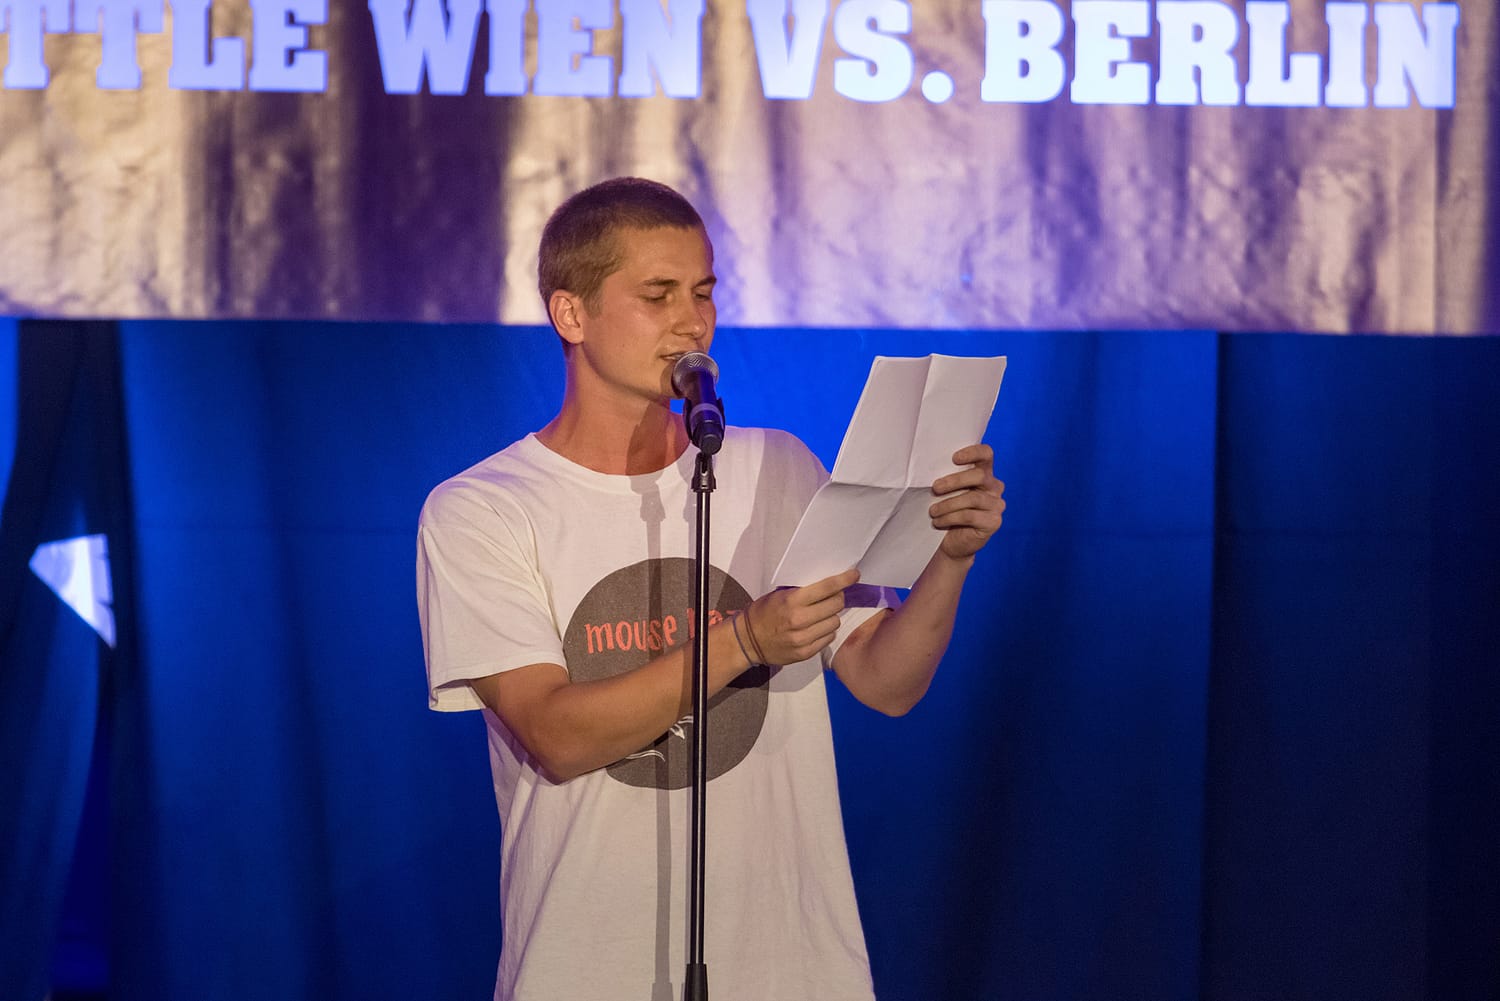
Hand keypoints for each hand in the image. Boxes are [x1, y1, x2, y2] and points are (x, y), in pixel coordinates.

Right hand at [742, 569, 859, 665]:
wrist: (747, 641)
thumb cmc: (763, 613)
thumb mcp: (779, 595)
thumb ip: (803, 592)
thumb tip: (829, 586)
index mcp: (792, 601)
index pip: (827, 588)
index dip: (844, 579)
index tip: (854, 575)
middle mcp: (800, 620)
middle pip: (836, 605)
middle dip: (837, 599)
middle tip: (832, 598)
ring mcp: (803, 638)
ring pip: (835, 622)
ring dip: (831, 617)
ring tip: (821, 615)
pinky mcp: (805, 653)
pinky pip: (828, 638)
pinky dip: (826, 631)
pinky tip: (816, 628)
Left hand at [930, 444, 1005, 560]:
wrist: (951, 542)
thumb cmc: (947, 511)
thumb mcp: (946, 492)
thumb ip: (947, 478)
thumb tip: (929, 468)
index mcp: (984, 473)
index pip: (986, 454)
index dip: (972, 452)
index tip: (954, 458)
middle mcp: (994, 487)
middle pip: (980, 476)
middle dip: (954, 481)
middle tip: (935, 488)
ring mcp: (996, 505)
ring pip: (972, 498)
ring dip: (948, 504)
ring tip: (932, 511)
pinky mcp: (994, 522)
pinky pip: (970, 516)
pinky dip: (950, 518)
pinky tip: (938, 521)